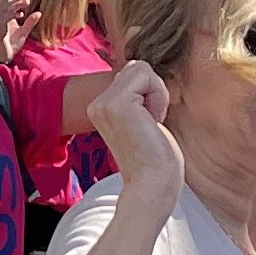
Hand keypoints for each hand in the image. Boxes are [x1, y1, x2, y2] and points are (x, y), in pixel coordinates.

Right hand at [82, 59, 178, 197]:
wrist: (152, 187)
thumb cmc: (155, 160)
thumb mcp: (141, 120)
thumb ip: (137, 98)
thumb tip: (141, 68)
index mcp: (100, 109)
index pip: (131, 75)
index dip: (149, 96)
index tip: (147, 126)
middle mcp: (96, 104)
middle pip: (137, 67)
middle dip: (154, 92)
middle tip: (150, 124)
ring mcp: (104, 103)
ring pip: (142, 68)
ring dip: (157, 94)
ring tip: (150, 124)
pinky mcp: (117, 103)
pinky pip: (147, 75)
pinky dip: (158, 96)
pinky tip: (153, 122)